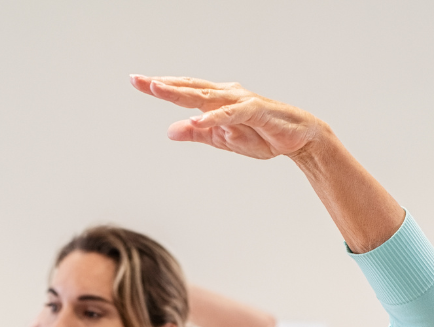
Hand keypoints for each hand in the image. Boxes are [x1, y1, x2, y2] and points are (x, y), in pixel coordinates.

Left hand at [130, 76, 324, 160]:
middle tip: (137, 80)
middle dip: (162, 85)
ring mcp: (240, 101)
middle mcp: (226, 95)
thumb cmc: (260, 135)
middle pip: (189, 88)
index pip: (183, 92)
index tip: (137, 82)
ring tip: (157, 90)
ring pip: (205, 96)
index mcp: (216, 101)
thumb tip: (170, 130)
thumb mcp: (221, 140)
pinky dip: (213, 116)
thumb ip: (197, 134)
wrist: (296, 139)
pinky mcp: (255, 111)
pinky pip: (231, 114)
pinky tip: (196, 119)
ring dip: (180, 93)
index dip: (160, 88)